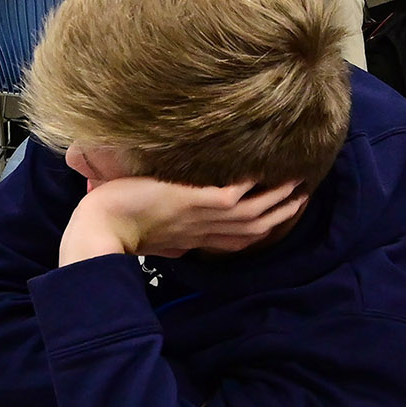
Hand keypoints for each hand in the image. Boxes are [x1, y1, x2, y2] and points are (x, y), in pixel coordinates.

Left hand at [59, 178, 308, 264]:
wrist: (100, 231)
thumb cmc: (119, 232)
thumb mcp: (155, 236)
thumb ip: (174, 232)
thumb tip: (180, 231)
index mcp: (198, 239)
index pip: (240, 236)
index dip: (265, 225)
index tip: (283, 213)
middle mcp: (206, 229)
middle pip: (256, 224)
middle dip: (282, 211)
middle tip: (305, 193)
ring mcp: (203, 214)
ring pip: (253, 209)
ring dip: (278, 196)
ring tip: (298, 178)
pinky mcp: (194, 200)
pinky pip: (233, 192)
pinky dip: (252, 182)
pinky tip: (265, 167)